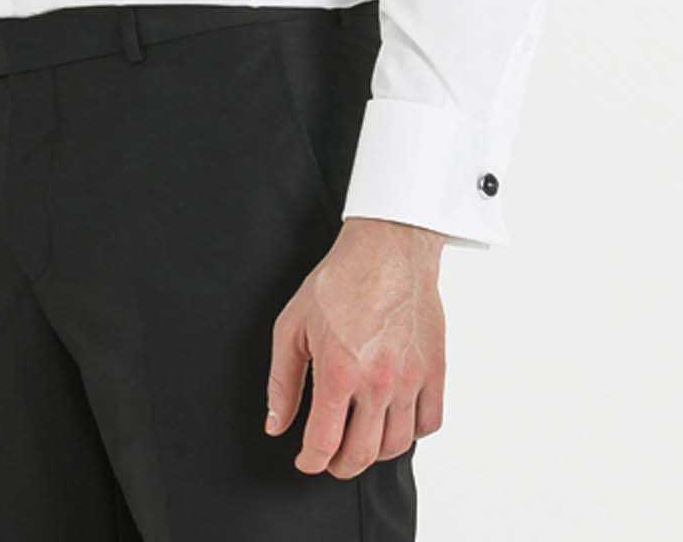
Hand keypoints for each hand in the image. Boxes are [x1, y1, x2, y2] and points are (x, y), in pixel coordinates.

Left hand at [264, 218, 445, 476]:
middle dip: (339, 465)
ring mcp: (410, 378)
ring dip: (374, 452)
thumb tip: (276, 423)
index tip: (305, 460)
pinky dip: (411, 432)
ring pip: (396, 445)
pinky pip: (429, 423)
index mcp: (339, 370)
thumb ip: (282, 380)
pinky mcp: (435, 370)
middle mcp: (378, 381)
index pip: (323, 442)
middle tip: (330, 458)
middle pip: (361, 454)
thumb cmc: (340, 280)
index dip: (310, 461)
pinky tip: (393, 419)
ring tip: (359, 439)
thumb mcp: (292, 324)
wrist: (388, 247)